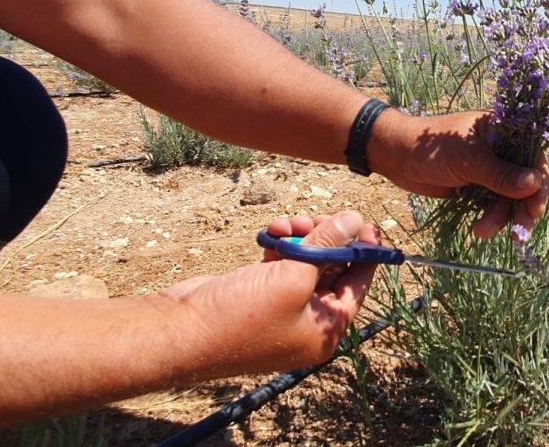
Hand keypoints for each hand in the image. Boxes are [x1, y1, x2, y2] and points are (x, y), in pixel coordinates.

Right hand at [160, 212, 377, 376]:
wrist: (181, 331)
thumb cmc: (241, 316)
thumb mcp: (293, 276)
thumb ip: (328, 245)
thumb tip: (355, 220)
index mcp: (325, 332)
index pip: (358, 285)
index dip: (365, 252)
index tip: (367, 222)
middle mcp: (308, 325)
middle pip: (332, 271)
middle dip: (326, 238)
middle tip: (317, 215)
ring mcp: (282, 312)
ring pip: (304, 264)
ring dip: (300, 238)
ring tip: (287, 222)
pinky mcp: (258, 298)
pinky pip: (280, 266)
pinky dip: (279, 247)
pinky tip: (271, 231)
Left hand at [369, 110, 548, 237]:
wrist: (396, 157)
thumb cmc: (432, 148)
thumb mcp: (469, 160)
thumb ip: (502, 174)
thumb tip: (535, 184)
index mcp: (503, 130)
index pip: (534, 156)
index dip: (539, 182)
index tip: (535, 207)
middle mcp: (501, 148)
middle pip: (526, 180)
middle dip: (523, 206)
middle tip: (520, 230)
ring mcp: (489, 168)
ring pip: (509, 197)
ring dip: (501, 216)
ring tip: (483, 231)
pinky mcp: (477, 185)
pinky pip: (494, 204)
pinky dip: (491, 218)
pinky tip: (479, 229)